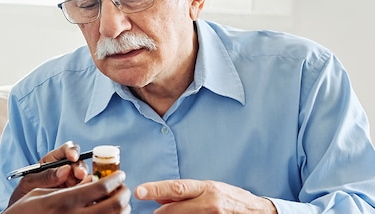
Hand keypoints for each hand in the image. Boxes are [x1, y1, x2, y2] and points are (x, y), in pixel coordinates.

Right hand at [4, 171, 130, 213]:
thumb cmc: (25, 211)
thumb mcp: (41, 192)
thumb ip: (68, 187)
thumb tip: (91, 181)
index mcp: (65, 201)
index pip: (101, 187)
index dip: (116, 179)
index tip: (120, 175)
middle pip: (115, 205)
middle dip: (123, 193)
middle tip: (123, 188)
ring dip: (121, 208)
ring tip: (118, 201)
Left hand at [8, 141, 88, 205]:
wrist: (25, 210)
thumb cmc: (24, 192)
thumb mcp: (30, 182)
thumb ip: (45, 175)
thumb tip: (65, 170)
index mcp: (53, 160)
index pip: (66, 150)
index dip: (72, 150)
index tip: (73, 157)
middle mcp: (65, 169)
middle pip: (79, 163)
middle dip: (80, 168)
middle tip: (80, 175)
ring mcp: (71, 182)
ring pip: (85, 177)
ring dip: (84, 180)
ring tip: (78, 187)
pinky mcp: (75, 192)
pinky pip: (85, 189)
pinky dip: (85, 189)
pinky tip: (81, 193)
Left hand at [135, 179, 275, 212]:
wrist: (260, 213)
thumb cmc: (232, 200)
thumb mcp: (209, 189)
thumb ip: (184, 193)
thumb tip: (159, 195)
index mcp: (206, 188)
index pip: (175, 187)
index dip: (155, 189)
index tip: (139, 191)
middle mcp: (209, 203)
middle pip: (174, 210)